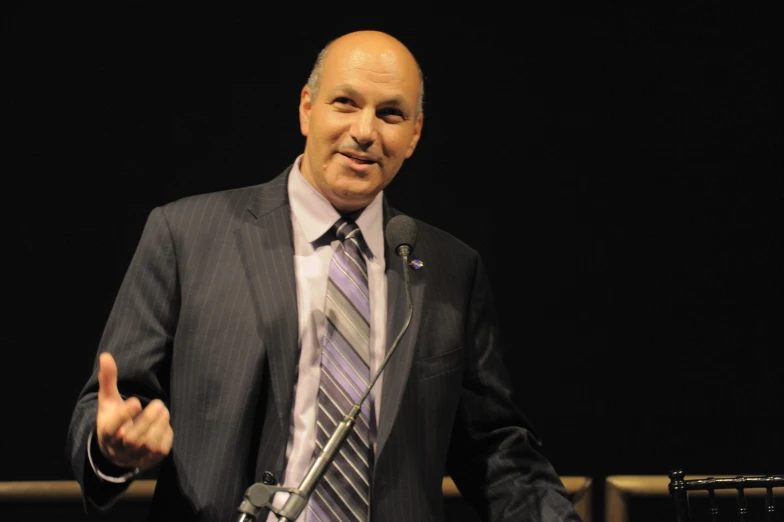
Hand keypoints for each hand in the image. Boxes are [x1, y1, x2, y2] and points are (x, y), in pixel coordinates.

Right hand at [96, 352, 173, 470]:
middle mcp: (118, 448)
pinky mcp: (149, 461)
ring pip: (147, 446)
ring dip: (159, 427)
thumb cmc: (114, 419)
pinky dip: (166, 436)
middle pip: (132, 438)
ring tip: (164, 410)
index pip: (112, 428)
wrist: (117, 450)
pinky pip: (160, 451)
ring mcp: (134, 457)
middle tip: (158, 403)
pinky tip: (165, 424)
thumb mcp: (109, 401)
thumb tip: (106, 355)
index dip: (124, 415)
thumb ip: (108, 380)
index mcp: (106, 433)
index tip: (136, 401)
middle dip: (148, 419)